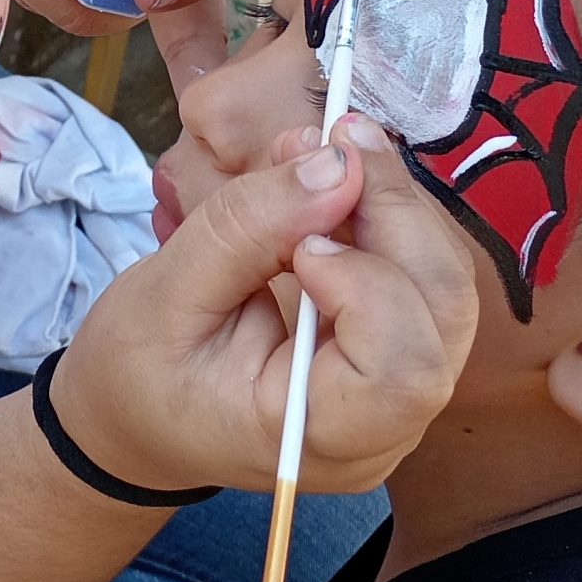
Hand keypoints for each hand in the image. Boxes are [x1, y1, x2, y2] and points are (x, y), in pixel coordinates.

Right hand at [51, 117, 476, 498]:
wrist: (135, 415)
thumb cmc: (136, 372)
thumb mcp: (164, 295)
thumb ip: (247, 229)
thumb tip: (335, 163)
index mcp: (315, 441)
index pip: (401, 372)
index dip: (372, 287)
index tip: (302, 243)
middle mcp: (382, 431)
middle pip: (441, 313)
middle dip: (397, 214)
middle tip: (336, 140)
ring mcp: (398, 397)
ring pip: (446, 285)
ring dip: (397, 205)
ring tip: (332, 151)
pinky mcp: (396, 354)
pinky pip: (423, 278)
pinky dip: (389, 217)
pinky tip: (340, 182)